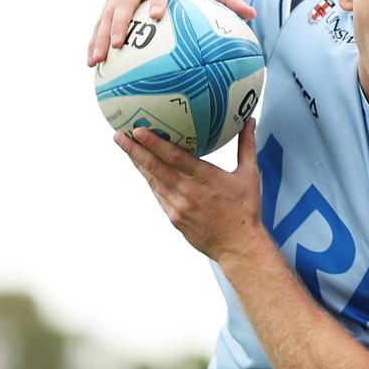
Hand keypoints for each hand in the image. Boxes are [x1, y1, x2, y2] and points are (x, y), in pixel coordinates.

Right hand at [88, 0, 256, 66]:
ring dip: (99, 37)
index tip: (155, 16)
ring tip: (95, 63)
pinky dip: (95, 39)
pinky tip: (92, 64)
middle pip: (124, 0)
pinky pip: (101, 20)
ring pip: (106, 13)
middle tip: (117, 45)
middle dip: (118, 22)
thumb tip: (253, 16)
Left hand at [113, 118, 266, 261]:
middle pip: (154, 168)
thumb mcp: (249, 175)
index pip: (174, 157)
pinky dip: (149, 179)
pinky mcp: (174, 218)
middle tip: (118, 134)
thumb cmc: (245, 210)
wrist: (239, 247)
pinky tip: (143, 169)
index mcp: (206, 178)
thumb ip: (246, 146)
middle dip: (133, 150)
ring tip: (125, 146)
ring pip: (152, 181)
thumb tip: (249, 121)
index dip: (154, 143)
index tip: (138, 129)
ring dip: (137, 163)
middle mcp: (188, 192)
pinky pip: (158, 195)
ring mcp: (178, 207)